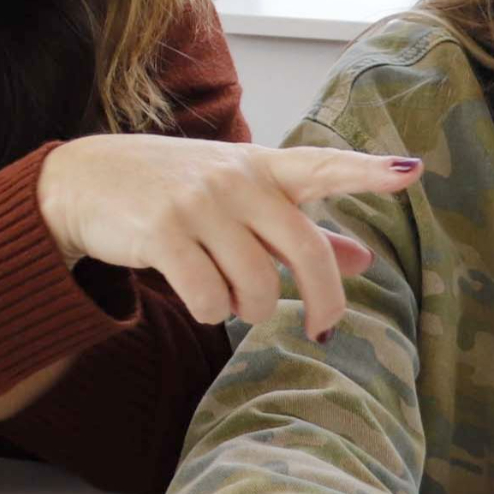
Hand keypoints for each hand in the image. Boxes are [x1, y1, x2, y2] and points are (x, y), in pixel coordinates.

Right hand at [35, 137, 422, 338]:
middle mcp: (235, 180)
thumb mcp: (238, 200)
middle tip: (321, 329)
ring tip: (230, 296)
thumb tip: (364, 258)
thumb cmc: (172, 191)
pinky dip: (211, 312)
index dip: (366, 172)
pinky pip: (210, 299)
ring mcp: (198, 204)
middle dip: (322, 301)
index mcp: (260, 167)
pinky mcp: (163, 233)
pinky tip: (197, 297)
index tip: (411, 174)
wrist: (82, 182)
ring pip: (256, 285)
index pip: (321, 165)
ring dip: (249, 307)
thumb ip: (300, 229)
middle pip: (304, 250)